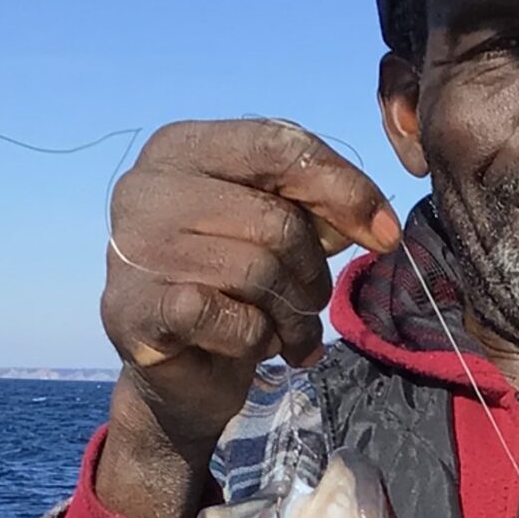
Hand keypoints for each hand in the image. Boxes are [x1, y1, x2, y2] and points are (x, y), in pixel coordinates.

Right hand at [96, 119, 399, 517]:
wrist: (179, 372)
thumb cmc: (231, 287)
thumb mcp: (275, 229)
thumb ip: (313, 206)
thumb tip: (372, 222)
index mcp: (181, 147)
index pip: (279, 145)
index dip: (345, 189)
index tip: (385, 236)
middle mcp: (147, 186)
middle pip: (276, 219)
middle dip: (313, 272)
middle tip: (312, 302)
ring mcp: (133, 247)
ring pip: (259, 272)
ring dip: (293, 315)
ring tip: (289, 332)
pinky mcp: (137, 309)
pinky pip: (235, 319)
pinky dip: (259, 340)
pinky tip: (253, 344)